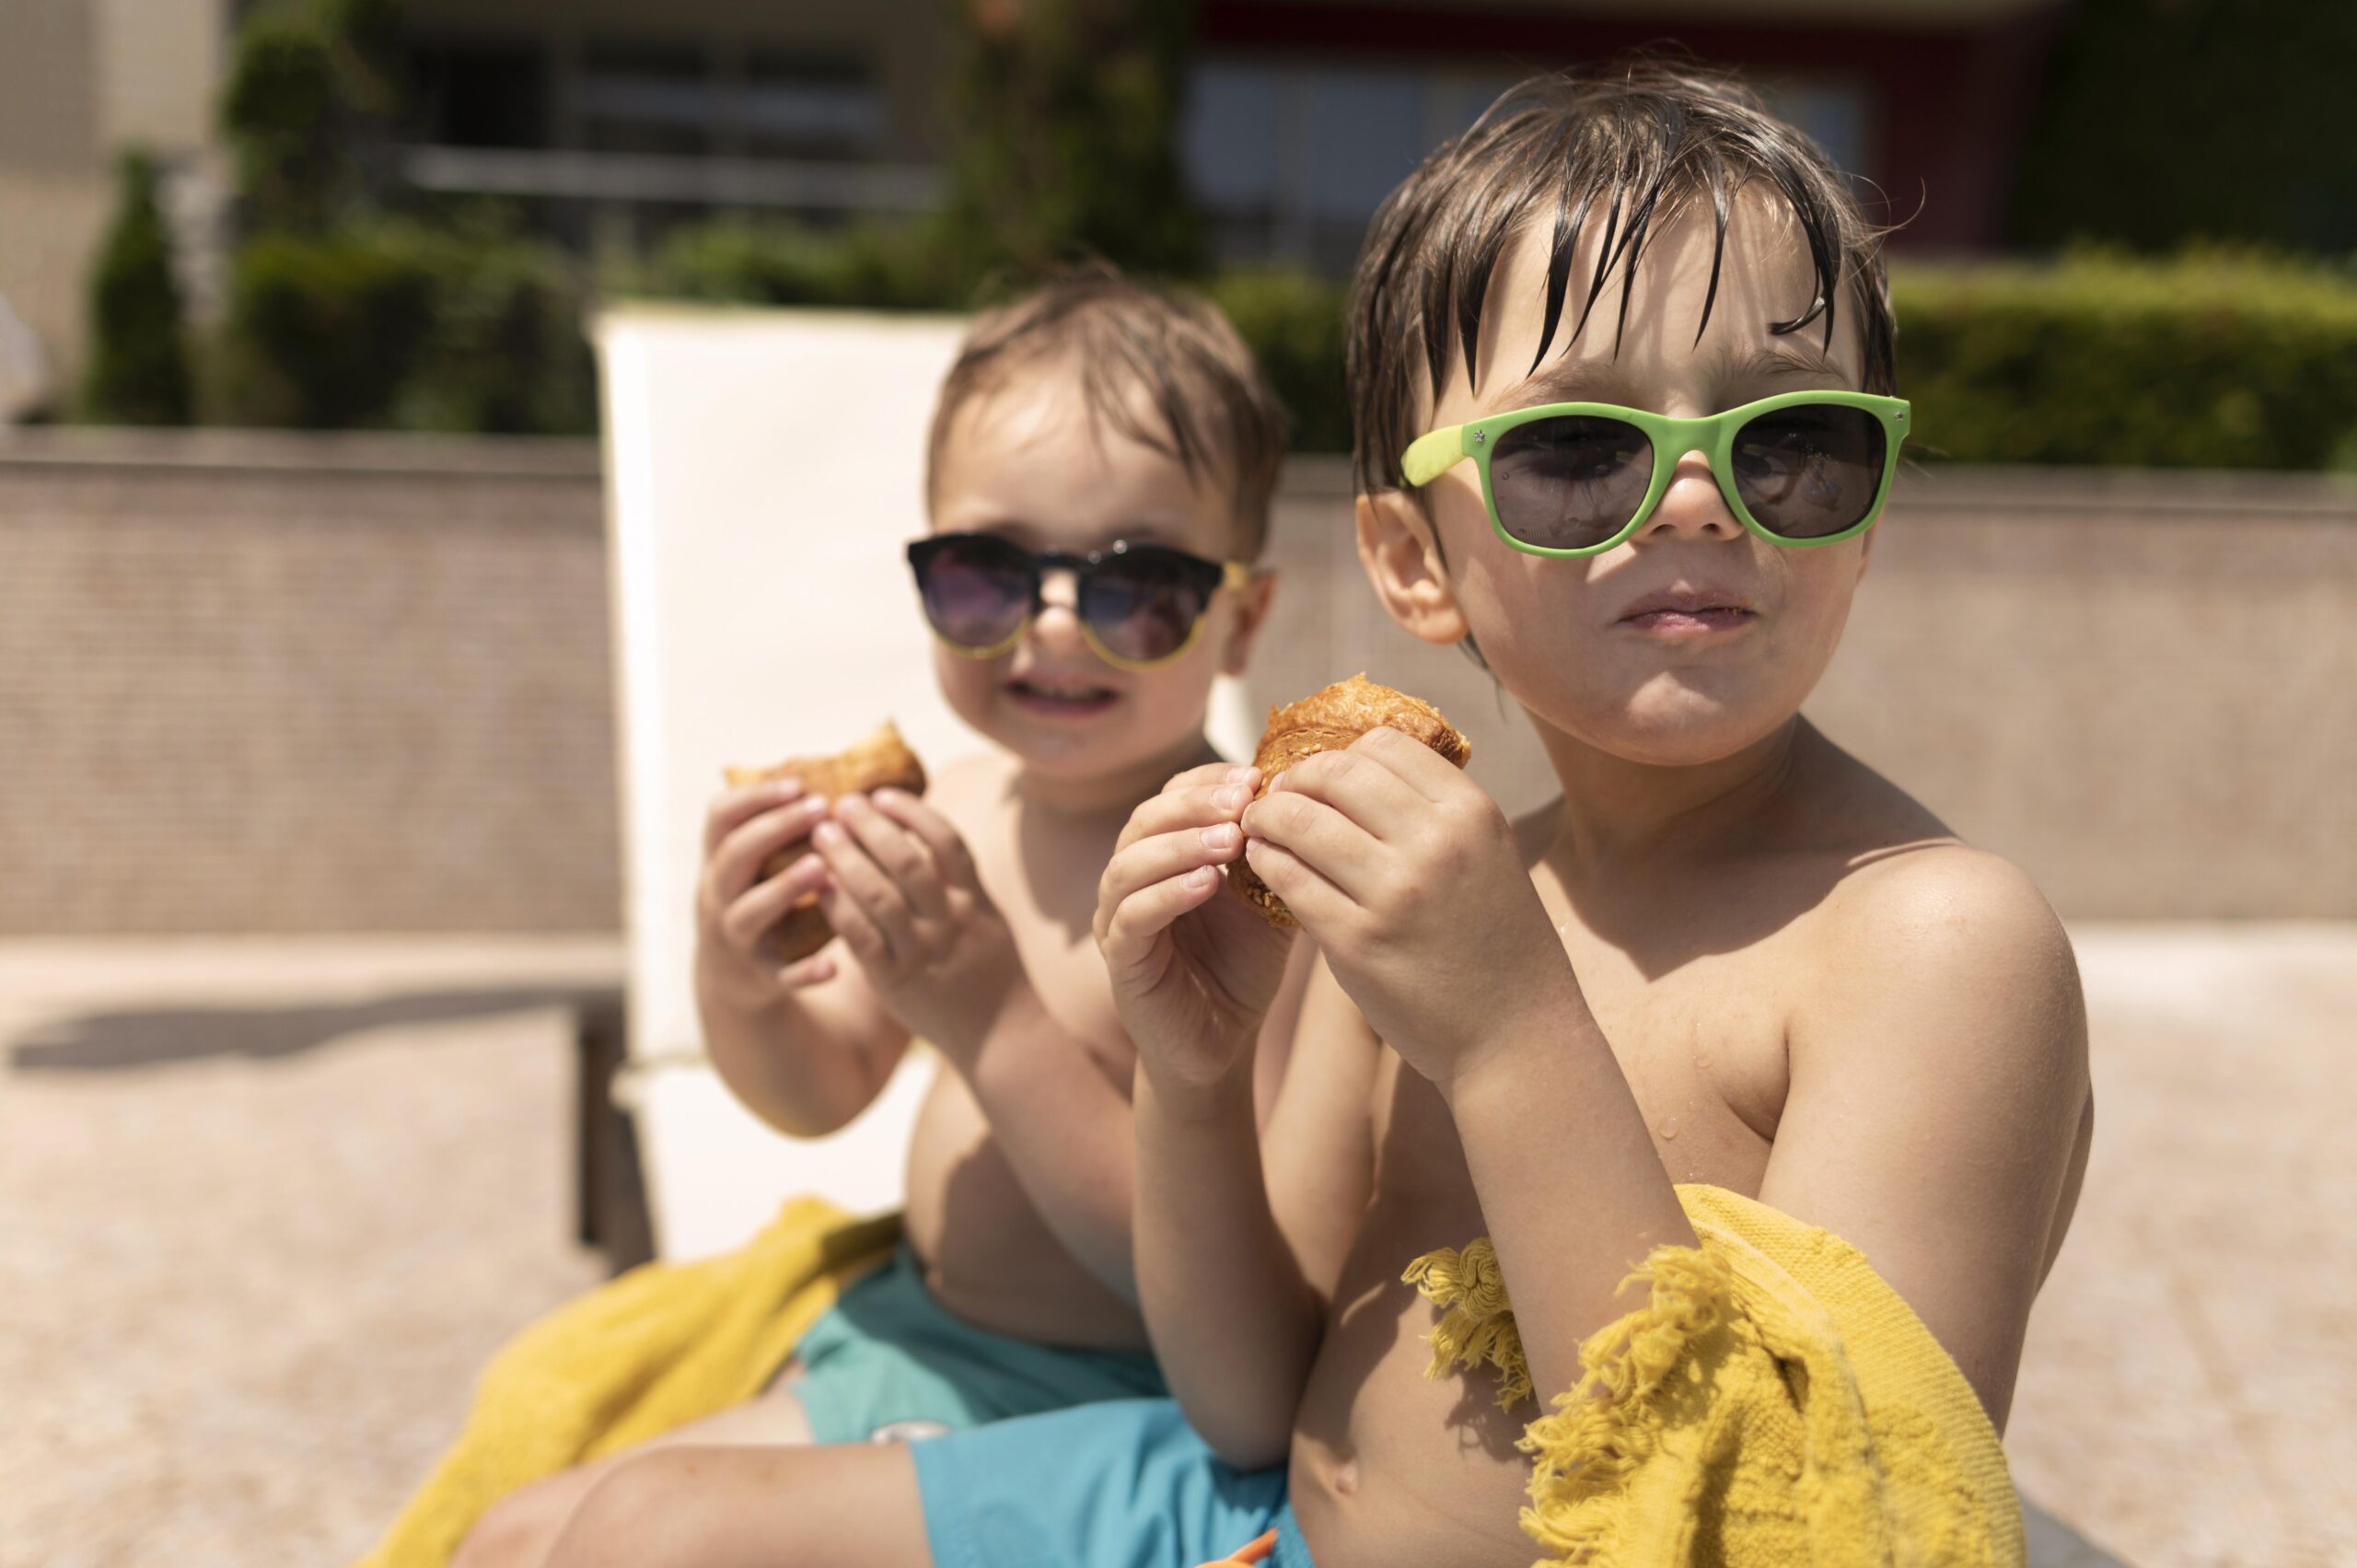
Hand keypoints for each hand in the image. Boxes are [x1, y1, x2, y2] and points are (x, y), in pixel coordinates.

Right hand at [695, 774, 839, 1007]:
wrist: (731, 976)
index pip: (720, 816)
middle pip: (735, 855)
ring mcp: (736, 936)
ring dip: (783, 888)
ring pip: (749, 912)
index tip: (797, 783)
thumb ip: (778, 826)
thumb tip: (836, 769)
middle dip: (775, 828)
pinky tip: (834, 966)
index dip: (754, 796)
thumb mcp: (754, 862)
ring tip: (822, 867)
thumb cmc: (757, 897)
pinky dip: (805, 972)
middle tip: (821, 808)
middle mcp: (719, 894)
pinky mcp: (760, 974)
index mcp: (720, 859)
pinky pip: (780, 975)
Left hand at [808, 789, 1017, 1060]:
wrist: (1004, 1037)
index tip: (882, 794)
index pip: (947, 842)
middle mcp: (951, 921)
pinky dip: (840, 908)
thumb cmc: (991, 975)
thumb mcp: (989, 920)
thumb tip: (928, 838)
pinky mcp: (897, 982)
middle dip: (872, 827)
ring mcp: (924, 952)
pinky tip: (820, 886)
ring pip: (881, 896)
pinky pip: (863, 939)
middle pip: (909, 861)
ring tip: (822, 834)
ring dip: (847, 859)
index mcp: (976, 901)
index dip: (913, 812)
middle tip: (842, 804)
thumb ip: (961, 884)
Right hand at [1094, 762, 1295, 1096]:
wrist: (1221, 1042)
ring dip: (1180, 845)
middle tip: (1242, 800)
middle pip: (1145, 819)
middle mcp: (1133, 878)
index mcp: (1165, 853)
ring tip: (1230, 841)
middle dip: (1195, 804)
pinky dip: (1167, 894)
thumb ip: (1275, 856)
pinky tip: (1207, 885)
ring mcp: (1118, 919)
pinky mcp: (1120, 961)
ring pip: (1130, 864)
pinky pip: (1132, 917)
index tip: (1256, 775)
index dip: (1209, 780)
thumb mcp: (1267, 901)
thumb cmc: (1242, 967)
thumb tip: (1309, 799)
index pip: (1173, 796)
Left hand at [1238, 726, 1578, 1091]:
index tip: (1321, 775)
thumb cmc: (1499, 945)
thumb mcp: (1489, 856)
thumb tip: (1360, 766)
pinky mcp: (1356, 941)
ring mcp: (1393, 893)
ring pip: (1300, 821)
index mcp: (1470, 813)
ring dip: (1268, 818)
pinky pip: (1289, 879)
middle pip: (1334, 773)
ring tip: (1259, 828)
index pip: (1384, 744)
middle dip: (1296, 778)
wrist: (1516, 1037)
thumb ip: (1436, 812)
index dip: (1340, 754)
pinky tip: (1265, 865)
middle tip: (1279, 796)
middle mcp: (1435, 843)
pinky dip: (1267, 862)